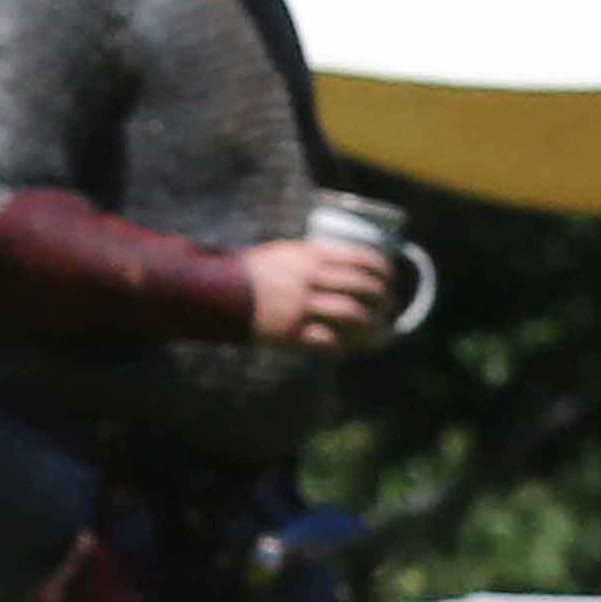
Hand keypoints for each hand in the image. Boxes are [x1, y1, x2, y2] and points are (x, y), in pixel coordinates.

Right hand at [238, 237, 394, 350]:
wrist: (211, 291)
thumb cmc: (250, 271)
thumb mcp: (286, 252)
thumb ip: (317, 257)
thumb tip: (351, 265)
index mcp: (313, 254)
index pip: (364, 258)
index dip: (383, 272)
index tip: (390, 280)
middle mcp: (311, 277)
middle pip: (365, 287)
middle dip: (384, 300)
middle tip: (388, 309)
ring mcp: (300, 305)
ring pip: (353, 314)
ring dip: (371, 326)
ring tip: (378, 333)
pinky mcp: (289, 331)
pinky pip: (328, 340)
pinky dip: (342, 346)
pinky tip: (345, 349)